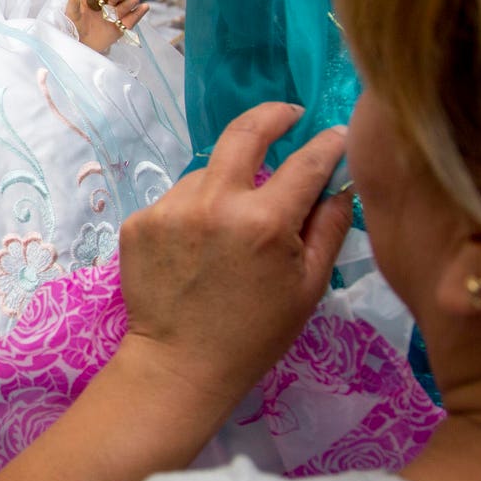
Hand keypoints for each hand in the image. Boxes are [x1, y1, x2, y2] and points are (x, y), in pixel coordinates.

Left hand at [67, 0, 146, 54]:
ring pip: (124, 6)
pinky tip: (145, 7)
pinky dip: (138, 13)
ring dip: (130, 1)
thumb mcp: (71, 17)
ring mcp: (115, 15)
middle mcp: (106, 4)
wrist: (80, 46)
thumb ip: (73, 7)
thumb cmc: (73, 28)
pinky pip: (131, 20)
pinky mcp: (121, 27)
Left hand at [118, 102, 350, 400]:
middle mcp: (214, 202)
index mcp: (263, 221)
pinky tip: (198, 247)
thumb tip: (341, 183)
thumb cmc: (255, 333)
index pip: (306, 162)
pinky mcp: (139, 221)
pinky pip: (178, 199)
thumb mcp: (307, 286)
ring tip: (232, 228)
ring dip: (227, 184)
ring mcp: (170, 208)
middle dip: (273, 116)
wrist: (180, 365)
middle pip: (245, 132)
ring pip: (208, 173)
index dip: (328, 144)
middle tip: (288, 116)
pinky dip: (194, 211)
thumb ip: (328, 228)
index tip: (335, 134)